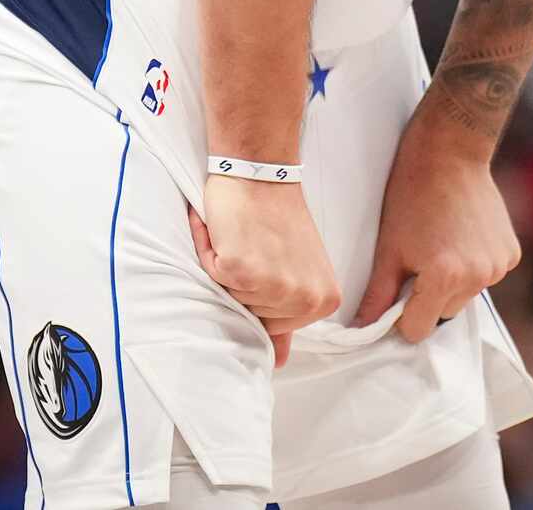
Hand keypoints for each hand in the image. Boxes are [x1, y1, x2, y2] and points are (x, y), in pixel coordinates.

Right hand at [189, 176, 340, 367]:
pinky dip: (209, 252)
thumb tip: (279, 363)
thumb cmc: (277, 215)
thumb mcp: (296, 269)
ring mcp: (273, 286)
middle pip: (251, 316)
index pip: (274, 326)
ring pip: (229, 298)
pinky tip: (227, 230)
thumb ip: (286, 318)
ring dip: (225, 267)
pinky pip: (211, 275)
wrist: (261, 170)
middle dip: (243, 283)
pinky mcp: (241, 270)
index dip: (261, 293)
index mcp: (323, 301)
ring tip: (242, 236)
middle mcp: (303, 299)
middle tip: (254, 245)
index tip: (269, 259)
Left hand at [353, 107, 519, 342]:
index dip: (402, 314)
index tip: (398, 290)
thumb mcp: (388, 247)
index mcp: (445, 277)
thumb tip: (363, 328)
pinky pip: (486, 276)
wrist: (449, 151)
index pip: (418, 329)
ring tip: (440, 244)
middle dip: (428, 297)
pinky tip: (461, 237)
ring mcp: (498, 266)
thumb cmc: (413, 193)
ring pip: (466, 296)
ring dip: (452, 282)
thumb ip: (378, 295)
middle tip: (417, 259)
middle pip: (443, 314)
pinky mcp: (511, 253)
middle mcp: (478, 276)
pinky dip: (473, 266)